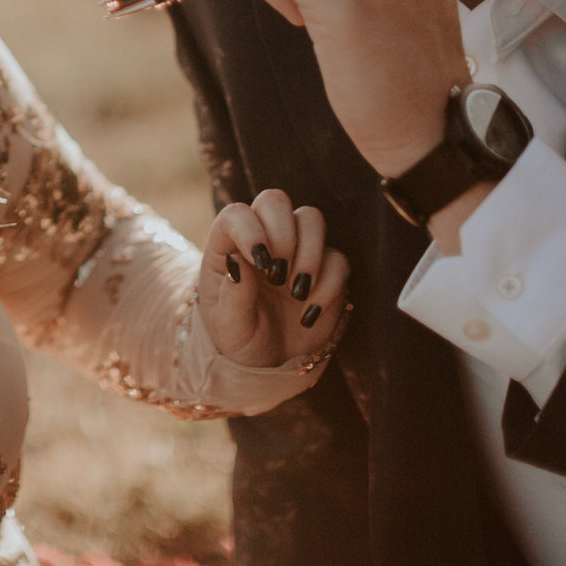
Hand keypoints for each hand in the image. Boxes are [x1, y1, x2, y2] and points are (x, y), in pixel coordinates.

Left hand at [199, 188, 350, 368]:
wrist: (269, 364)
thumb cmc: (239, 339)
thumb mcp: (227, 325)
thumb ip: (233, 295)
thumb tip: (239, 262)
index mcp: (228, 246)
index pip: (237, 213)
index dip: (250, 229)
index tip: (261, 262)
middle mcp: (262, 238)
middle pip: (275, 201)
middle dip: (282, 234)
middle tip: (278, 276)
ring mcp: (296, 251)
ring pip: (311, 219)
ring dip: (309, 253)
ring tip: (296, 292)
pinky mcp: (326, 271)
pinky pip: (338, 259)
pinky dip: (329, 285)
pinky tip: (309, 313)